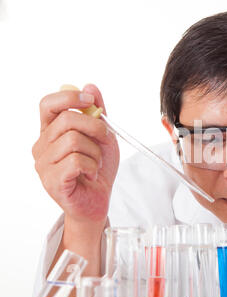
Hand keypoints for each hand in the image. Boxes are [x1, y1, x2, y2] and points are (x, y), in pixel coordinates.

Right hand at [32, 84, 118, 223]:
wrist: (98, 200)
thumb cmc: (97, 169)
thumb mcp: (103, 137)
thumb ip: (97, 113)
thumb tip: (90, 86)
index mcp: (50, 132)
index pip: (48, 104)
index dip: (69, 97)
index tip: (91, 101)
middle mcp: (42, 146)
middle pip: (67, 119)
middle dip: (96, 127)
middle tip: (105, 141)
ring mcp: (43, 164)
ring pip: (74, 141)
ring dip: (95, 152)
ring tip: (95, 164)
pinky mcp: (52, 181)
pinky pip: (76, 161)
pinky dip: (92, 166)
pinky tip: (91, 174)